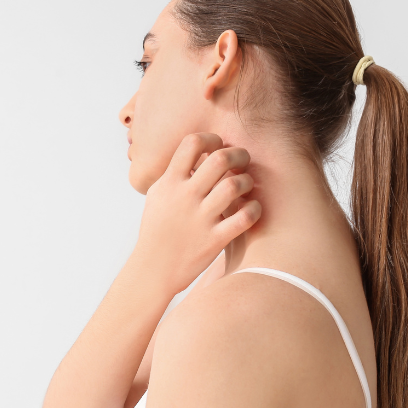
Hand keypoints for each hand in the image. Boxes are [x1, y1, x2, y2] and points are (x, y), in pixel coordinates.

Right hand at [132, 133, 260, 296]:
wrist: (153, 269)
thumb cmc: (158, 229)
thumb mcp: (158, 195)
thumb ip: (175, 173)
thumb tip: (195, 151)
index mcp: (169, 183)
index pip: (192, 143)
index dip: (211, 138)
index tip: (218, 146)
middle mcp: (185, 197)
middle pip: (219, 159)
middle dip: (238, 154)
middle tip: (243, 160)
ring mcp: (200, 219)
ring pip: (234, 186)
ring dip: (247, 181)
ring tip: (246, 186)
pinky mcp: (214, 240)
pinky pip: (244, 218)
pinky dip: (254, 209)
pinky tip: (252, 209)